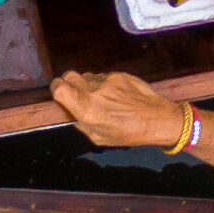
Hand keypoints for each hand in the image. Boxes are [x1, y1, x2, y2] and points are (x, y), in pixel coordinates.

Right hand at [54, 69, 198, 156]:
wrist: (157, 119)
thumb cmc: (128, 134)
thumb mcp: (98, 137)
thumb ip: (81, 123)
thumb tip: (72, 112)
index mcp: (87, 110)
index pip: (59, 88)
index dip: (56, 90)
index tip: (59, 95)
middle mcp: (94, 92)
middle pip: (69, 76)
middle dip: (68, 84)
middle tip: (75, 94)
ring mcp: (107, 80)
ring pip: (86, 76)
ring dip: (87, 85)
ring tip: (100, 98)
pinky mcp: (119, 74)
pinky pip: (102, 76)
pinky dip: (103, 84)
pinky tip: (115, 95)